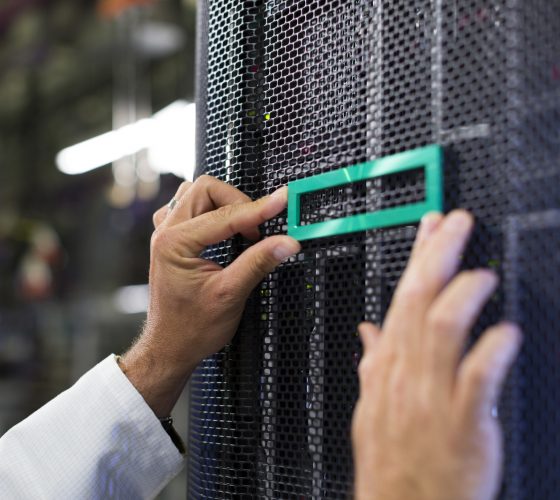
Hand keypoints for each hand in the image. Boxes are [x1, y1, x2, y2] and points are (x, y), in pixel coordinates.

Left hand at [120, 176, 300, 416]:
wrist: (170, 347)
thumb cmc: (191, 328)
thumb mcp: (230, 295)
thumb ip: (258, 262)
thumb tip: (285, 242)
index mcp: (174, 243)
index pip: (224, 215)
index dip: (258, 209)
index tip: (281, 202)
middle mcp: (166, 233)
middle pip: (205, 189)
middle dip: (238, 202)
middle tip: (257, 227)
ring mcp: (167, 234)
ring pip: (197, 194)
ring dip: (224, 203)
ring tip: (243, 228)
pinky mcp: (172, 240)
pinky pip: (191, 207)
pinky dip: (212, 211)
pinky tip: (224, 228)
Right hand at [352, 210, 520, 499]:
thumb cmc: (392, 458)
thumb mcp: (371, 406)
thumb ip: (373, 362)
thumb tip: (368, 330)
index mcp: (389, 366)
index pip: (403, 298)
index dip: (419, 258)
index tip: (433, 226)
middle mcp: (408, 374)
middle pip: (419, 302)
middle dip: (439, 255)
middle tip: (458, 223)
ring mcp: (432, 397)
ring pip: (443, 331)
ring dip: (464, 296)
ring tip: (484, 274)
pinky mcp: (462, 424)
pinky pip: (476, 381)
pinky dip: (491, 352)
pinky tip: (507, 332)